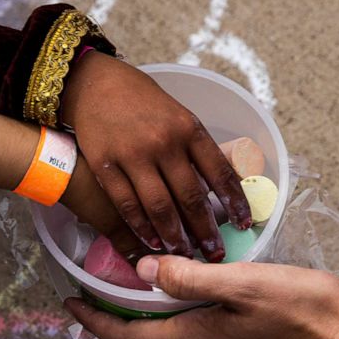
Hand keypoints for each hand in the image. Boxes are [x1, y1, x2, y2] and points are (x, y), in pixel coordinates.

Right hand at [60, 53, 250, 261]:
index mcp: (188, 128)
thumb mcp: (177, 115)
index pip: (220, 171)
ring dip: (174, 236)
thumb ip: (194, 146)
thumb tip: (218, 184)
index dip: (235, 202)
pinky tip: (152, 242)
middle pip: (191, 196)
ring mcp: (134, 154)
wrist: (95, 84)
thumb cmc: (140, 101)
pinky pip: (128, 204)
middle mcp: (164, 142)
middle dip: (205, 230)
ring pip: (160, 206)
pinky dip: (142, 227)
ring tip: (184, 254)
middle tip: (215, 254)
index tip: (244, 223)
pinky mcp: (106, 165)